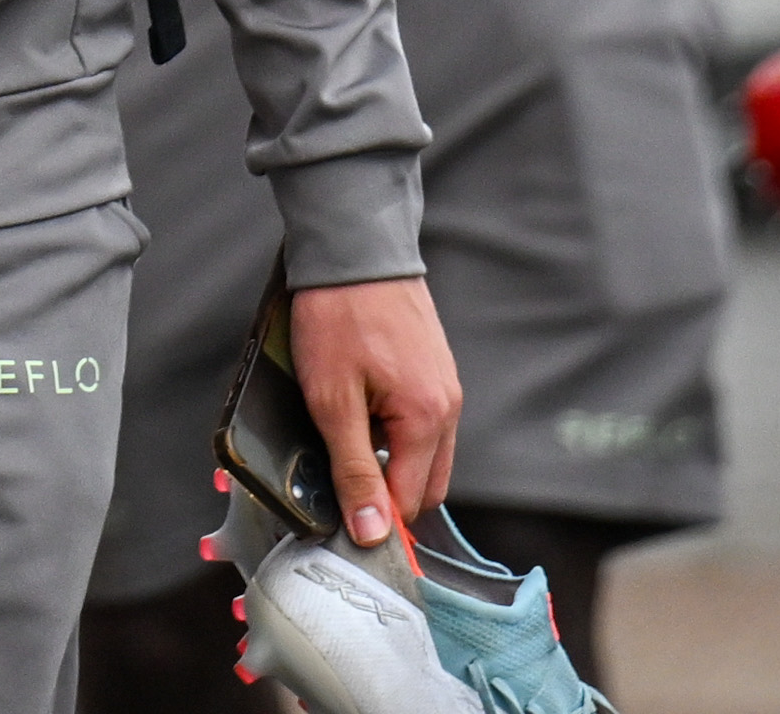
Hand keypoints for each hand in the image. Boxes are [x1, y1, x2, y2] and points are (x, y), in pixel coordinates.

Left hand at [289, 276, 459, 548]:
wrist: (353, 249)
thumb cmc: (338, 318)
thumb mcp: (331, 401)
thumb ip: (353, 469)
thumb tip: (371, 531)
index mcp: (427, 420)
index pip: (409, 502)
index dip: (374, 519)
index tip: (339, 522)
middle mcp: (448, 409)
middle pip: (423, 485)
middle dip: (384, 492)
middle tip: (337, 476)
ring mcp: (445, 389)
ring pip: (422, 455)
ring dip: (386, 459)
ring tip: (344, 430)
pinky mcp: (434, 373)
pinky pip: (420, 424)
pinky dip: (392, 432)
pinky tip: (359, 408)